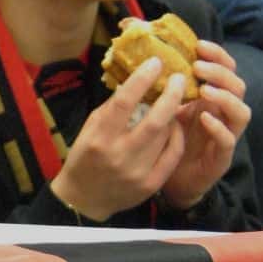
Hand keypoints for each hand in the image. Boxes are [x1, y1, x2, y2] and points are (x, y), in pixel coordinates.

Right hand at [50, 55, 189, 221]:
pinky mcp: (150, 184)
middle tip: (178, 79)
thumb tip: (137, 80)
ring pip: (166, 135)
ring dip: (173, 115)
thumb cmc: (86, 157)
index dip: (142, 79)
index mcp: (100, 138)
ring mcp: (137, 172)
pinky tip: (174, 126)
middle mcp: (119, 155)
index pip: (124, 102)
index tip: (155, 62)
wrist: (84, 199)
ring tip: (174, 102)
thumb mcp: (90, 129)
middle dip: (171, 95)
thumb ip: (113, 108)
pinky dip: (176, 136)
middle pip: (155, 120)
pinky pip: (173, 154)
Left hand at [158, 38, 251, 210]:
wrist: (170, 182)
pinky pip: (228, 141)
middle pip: (237, 85)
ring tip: (204, 89)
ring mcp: (226, 135)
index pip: (225, 69)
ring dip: (225, 97)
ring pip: (241, 112)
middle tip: (198, 66)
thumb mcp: (166, 109)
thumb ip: (166, 88)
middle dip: (220, 72)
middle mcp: (223, 114)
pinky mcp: (221, 158)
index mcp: (211, 99)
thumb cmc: (167, 142)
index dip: (217, 55)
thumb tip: (150, 58)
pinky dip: (219, 128)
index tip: (198, 45)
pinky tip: (205, 118)